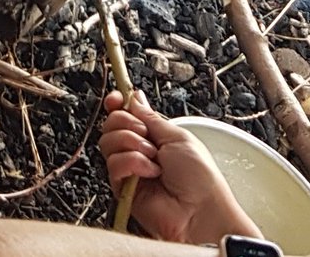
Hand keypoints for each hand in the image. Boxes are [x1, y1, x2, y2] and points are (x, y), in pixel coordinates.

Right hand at [100, 91, 261, 243]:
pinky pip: (114, 164)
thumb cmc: (200, 177)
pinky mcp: (122, 187)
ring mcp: (129, 168)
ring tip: (153, 158)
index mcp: (155, 136)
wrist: (200, 211)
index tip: (116, 99)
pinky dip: (133, 163)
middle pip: (112, 124)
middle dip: (127, 124)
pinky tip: (150, 173)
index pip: (125, 113)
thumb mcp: (178, 136)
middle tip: (146, 136)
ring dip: (132, 144)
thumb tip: (135, 98)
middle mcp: (139, 150)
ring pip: (109, 141)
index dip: (117, 103)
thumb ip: (150, 117)